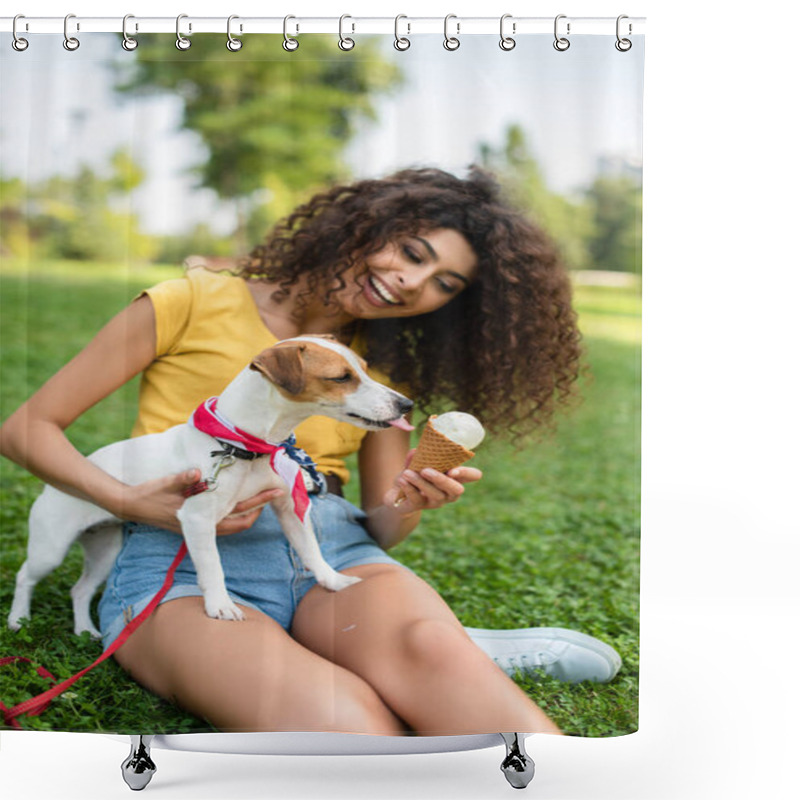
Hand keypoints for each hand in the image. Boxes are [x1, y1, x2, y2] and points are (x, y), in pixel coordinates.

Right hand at [117, 469, 282, 535]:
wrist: (128, 504)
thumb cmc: (148, 494)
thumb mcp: (165, 484)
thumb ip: (182, 479)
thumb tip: (199, 473)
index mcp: (199, 519)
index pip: (235, 517)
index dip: (256, 506)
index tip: (272, 493)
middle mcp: (202, 524)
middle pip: (239, 520)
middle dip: (259, 505)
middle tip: (277, 490)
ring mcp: (198, 523)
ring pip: (231, 521)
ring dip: (247, 508)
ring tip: (261, 492)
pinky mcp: (194, 518)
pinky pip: (221, 516)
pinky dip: (233, 507)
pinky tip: (237, 494)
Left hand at [385, 450, 481, 513]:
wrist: (397, 496)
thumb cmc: (414, 475)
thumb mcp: (416, 464)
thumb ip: (417, 458)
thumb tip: (416, 451)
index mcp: (454, 477)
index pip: (473, 475)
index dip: (468, 474)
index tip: (453, 470)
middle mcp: (449, 492)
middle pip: (456, 489)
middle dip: (442, 480)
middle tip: (426, 471)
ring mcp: (436, 502)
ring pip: (435, 494)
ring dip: (420, 482)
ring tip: (407, 473)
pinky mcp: (420, 507)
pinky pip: (417, 499)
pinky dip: (409, 488)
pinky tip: (402, 479)